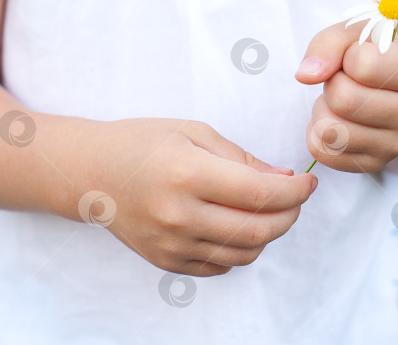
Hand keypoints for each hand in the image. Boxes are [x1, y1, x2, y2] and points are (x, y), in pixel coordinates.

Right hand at [67, 118, 316, 276]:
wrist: (90, 172)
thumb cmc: (144, 143)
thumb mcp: (196, 132)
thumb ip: (243, 159)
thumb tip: (284, 180)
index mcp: (188, 174)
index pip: (260, 194)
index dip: (295, 192)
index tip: (308, 183)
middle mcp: (178, 215)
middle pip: (257, 231)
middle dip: (290, 215)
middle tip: (296, 198)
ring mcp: (171, 244)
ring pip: (244, 254)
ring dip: (268, 234)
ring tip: (266, 209)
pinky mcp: (166, 261)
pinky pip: (221, 266)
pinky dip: (240, 249)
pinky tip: (236, 224)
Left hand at [295, 22, 397, 172]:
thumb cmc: (376, 55)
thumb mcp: (358, 35)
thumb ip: (330, 44)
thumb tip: (305, 75)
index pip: (363, 65)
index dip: (348, 56)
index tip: (360, 57)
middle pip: (343, 99)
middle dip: (333, 83)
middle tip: (345, 79)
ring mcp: (397, 145)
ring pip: (329, 130)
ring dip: (323, 108)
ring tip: (341, 99)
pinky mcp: (373, 164)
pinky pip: (322, 152)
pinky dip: (317, 131)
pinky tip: (337, 119)